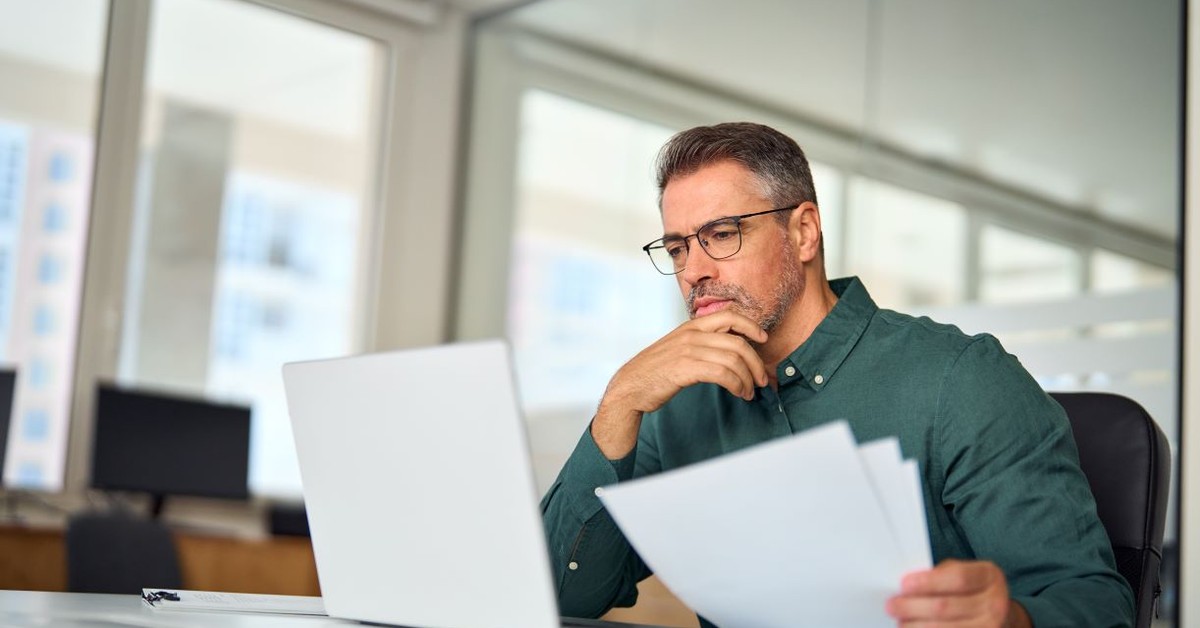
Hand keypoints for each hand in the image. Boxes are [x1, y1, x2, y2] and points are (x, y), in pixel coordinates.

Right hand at [591, 310, 768, 458]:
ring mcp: (688, 350)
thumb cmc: (654, 371)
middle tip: (762, 380)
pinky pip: (724, 374)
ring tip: (750, 392)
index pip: (729, 316)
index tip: (762, 339)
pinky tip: (739, 393)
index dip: (751, 326)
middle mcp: (691, 334)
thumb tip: (726, 350)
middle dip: (756, 363)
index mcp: (690, 326)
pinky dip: (737, 385)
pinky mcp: (686, 369)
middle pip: (738, 343)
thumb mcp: (677, 348)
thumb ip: (699, 344)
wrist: (630, 387)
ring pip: (734, 360)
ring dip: (748, 379)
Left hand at [886, 559, 1030, 627]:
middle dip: (913, 607)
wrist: (1002, 616)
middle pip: (946, 607)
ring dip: (916, 626)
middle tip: (892, 606)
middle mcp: (995, 604)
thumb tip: (907, 585)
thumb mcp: (964, 573)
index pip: (958, 578)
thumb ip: (941, 575)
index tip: (904, 584)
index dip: (929, 581)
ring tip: (899, 622)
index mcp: (989, 577)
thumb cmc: (972, 590)